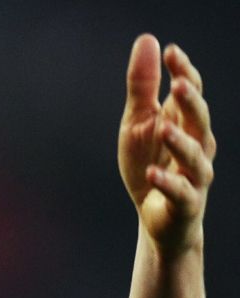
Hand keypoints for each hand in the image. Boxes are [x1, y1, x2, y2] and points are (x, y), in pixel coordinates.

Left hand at [118, 35, 215, 253]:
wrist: (156, 216)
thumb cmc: (150, 163)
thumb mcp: (138, 123)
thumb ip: (143, 87)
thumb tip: (148, 41)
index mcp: (185, 122)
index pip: (190, 92)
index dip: (184, 72)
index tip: (171, 52)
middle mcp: (197, 145)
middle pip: (199, 120)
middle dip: (191, 103)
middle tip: (178, 85)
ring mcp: (194, 174)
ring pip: (194, 156)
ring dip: (180, 142)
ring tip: (163, 129)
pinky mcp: (185, 202)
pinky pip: (180, 191)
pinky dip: (166, 182)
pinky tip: (151, 173)